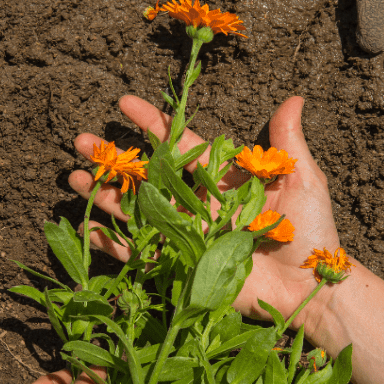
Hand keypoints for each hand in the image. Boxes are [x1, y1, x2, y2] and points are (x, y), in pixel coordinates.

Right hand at [69, 95, 341, 332]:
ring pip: (134, 210)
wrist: (310, 286)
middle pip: (145, 175)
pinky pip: (140, 253)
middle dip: (112, 158)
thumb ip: (287, 142)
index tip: (124, 103)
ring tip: (73, 175)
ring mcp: (186, 235)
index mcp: (221, 178)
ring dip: (103, 193)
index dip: (151, 123)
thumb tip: (295, 97)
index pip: (179, 144)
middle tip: (79, 140)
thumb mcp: (301, 179)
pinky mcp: (182, 265)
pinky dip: (111, 243)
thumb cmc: (310, 233)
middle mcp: (197, 204)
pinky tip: (86, 226)